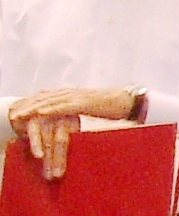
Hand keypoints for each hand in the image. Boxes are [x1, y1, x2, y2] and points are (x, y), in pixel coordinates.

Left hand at [9, 86, 138, 181]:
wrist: (129, 101)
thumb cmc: (113, 108)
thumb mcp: (90, 111)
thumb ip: (78, 113)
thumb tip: (71, 123)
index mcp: (70, 95)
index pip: (45, 98)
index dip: (30, 104)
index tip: (18, 112)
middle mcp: (70, 92)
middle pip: (42, 98)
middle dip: (25, 106)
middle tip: (11, 114)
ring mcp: (76, 96)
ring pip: (48, 101)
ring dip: (32, 108)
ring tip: (18, 115)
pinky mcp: (84, 101)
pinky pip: (63, 105)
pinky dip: (50, 108)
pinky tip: (39, 112)